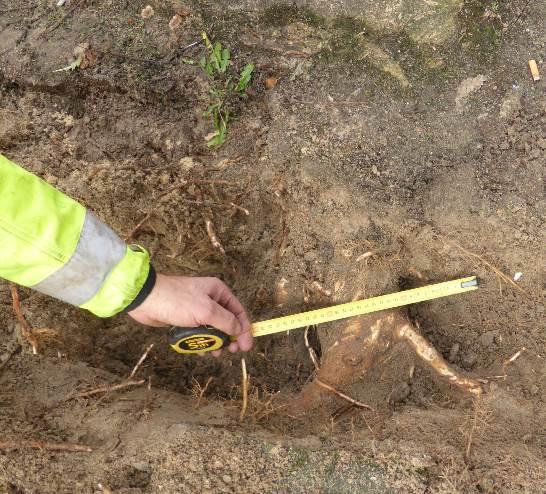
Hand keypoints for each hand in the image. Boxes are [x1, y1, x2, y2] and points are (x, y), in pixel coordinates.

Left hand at [128, 274, 252, 355]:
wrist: (146, 300)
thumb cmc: (177, 300)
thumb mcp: (206, 311)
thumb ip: (226, 321)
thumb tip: (240, 331)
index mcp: (218, 292)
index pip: (238, 311)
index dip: (244, 329)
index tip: (246, 346)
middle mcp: (210, 299)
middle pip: (227, 322)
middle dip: (230, 337)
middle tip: (232, 351)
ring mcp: (197, 310)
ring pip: (213, 329)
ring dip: (215, 342)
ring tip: (215, 353)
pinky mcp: (185, 319)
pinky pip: (199, 333)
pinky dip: (201, 342)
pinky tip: (200, 351)